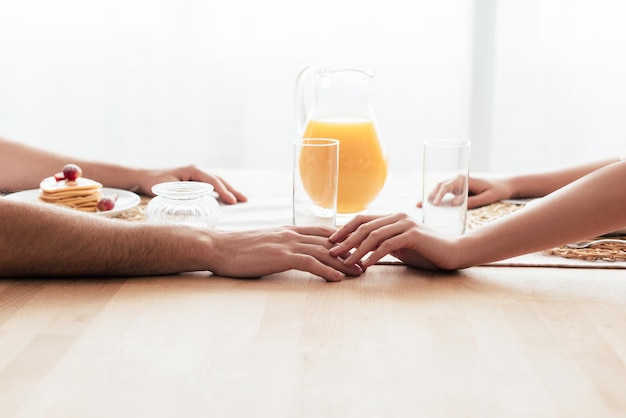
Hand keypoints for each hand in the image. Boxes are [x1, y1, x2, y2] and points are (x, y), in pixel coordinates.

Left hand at [137, 165, 247, 203]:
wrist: (142, 176)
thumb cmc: (153, 182)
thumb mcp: (169, 188)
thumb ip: (185, 193)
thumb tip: (200, 200)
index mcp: (192, 170)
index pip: (213, 181)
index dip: (224, 191)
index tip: (232, 201)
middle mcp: (196, 170)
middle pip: (219, 180)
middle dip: (232, 190)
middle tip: (245, 200)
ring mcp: (195, 174)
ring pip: (216, 181)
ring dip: (228, 190)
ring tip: (240, 199)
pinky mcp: (192, 179)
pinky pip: (210, 185)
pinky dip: (220, 190)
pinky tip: (226, 197)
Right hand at [209, 226, 362, 280]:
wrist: (217, 247)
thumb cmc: (236, 250)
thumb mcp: (262, 245)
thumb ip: (279, 247)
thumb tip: (289, 256)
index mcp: (288, 230)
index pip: (322, 233)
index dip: (342, 241)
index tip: (357, 250)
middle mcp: (291, 234)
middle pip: (328, 242)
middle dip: (350, 253)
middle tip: (366, 263)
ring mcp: (286, 243)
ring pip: (323, 251)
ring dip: (344, 263)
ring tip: (359, 273)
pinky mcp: (280, 256)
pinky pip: (309, 262)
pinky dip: (326, 270)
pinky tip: (338, 278)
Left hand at [329, 213, 456, 269]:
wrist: (453, 253)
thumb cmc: (426, 252)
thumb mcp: (399, 247)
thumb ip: (382, 244)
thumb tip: (359, 250)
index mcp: (392, 217)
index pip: (362, 219)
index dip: (344, 229)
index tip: (331, 241)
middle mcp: (397, 217)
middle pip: (364, 226)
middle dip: (345, 240)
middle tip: (331, 252)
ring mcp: (405, 224)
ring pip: (373, 235)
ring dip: (356, 250)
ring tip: (345, 262)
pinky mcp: (413, 235)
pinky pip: (387, 245)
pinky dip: (373, 256)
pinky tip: (365, 265)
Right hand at [417, 176, 513, 208]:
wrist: (507, 185)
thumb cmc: (498, 190)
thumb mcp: (487, 197)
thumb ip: (471, 201)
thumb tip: (453, 204)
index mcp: (465, 178)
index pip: (446, 186)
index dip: (438, 195)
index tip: (433, 204)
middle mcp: (459, 178)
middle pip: (440, 185)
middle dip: (430, 195)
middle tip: (422, 205)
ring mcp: (459, 183)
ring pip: (441, 188)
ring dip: (431, 195)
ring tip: (421, 204)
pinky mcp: (460, 188)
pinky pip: (446, 192)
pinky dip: (437, 197)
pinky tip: (430, 204)